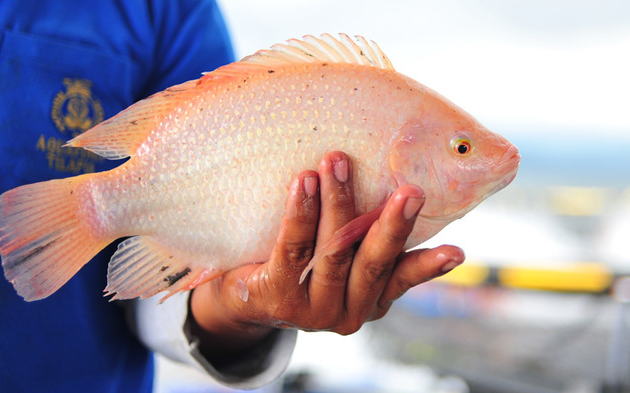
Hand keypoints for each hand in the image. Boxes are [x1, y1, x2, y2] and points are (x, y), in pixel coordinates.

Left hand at [188, 151, 464, 355]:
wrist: (245, 297)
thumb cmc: (303, 265)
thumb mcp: (342, 258)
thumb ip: (368, 239)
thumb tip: (405, 189)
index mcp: (370, 300)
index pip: (402, 279)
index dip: (428, 267)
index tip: (456, 253)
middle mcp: (346, 312)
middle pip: (372, 264)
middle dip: (392, 226)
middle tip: (411, 191)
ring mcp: (311, 311)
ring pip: (331, 252)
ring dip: (338, 204)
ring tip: (337, 161)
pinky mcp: (277, 298)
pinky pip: (292, 249)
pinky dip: (300, 213)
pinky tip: (303, 183)